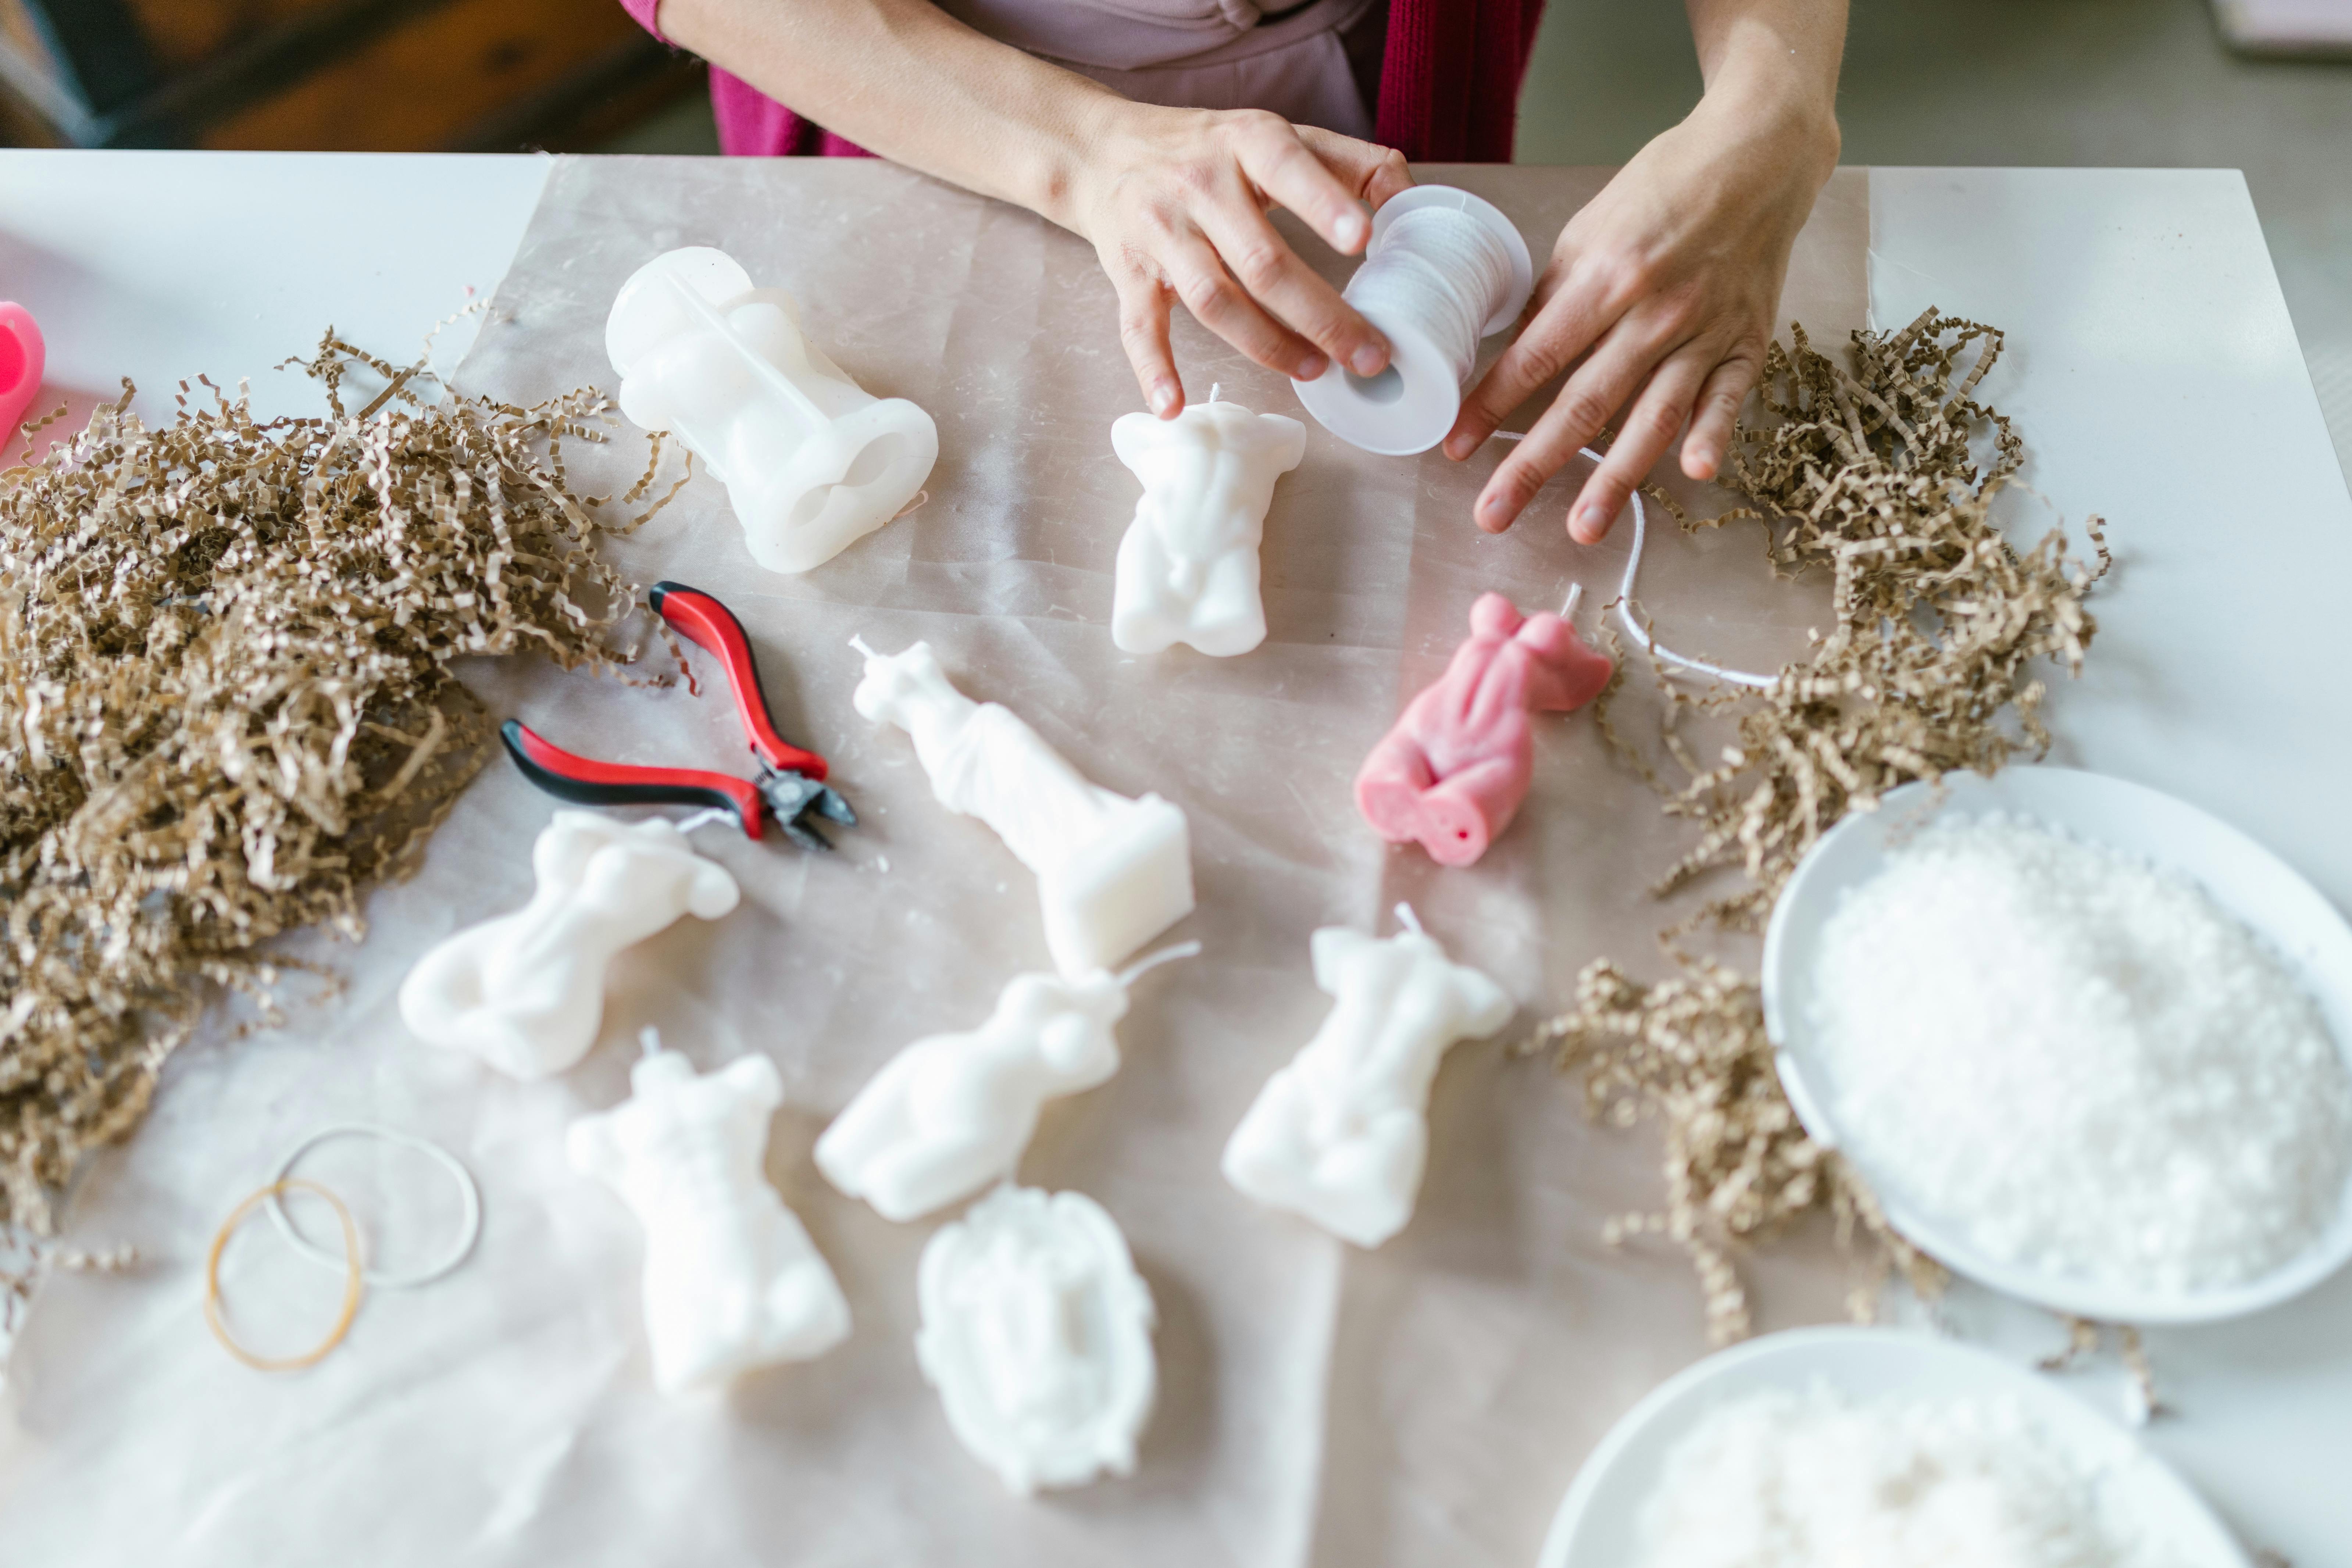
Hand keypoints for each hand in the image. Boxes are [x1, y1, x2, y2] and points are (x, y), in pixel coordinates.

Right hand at [1062, 104, 1415, 417]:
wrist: (1104, 152)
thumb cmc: (1209, 150)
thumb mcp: (1275, 135)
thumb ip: (1346, 163)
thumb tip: (1409, 200)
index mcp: (1246, 143)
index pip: (1287, 168)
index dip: (1324, 205)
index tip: (1363, 240)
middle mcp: (1199, 185)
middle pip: (1262, 261)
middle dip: (1320, 316)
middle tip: (1367, 355)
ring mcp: (1161, 232)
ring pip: (1215, 301)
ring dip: (1267, 346)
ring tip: (1314, 371)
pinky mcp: (1129, 272)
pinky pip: (1139, 326)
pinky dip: (1153, 369)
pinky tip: (1174, 406)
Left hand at [1442, 93, 1837, 541]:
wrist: (1758, 154)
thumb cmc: (1666, 186)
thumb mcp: (1591, 228)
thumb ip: (1556, 295)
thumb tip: (1516, 353)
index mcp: (1605, 277)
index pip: (1534, 359)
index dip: (1490, 407)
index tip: (1456, 448)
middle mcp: (1653, 311)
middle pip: (1585, 403)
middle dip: (1534, 465)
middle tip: (1493, 515)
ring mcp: (1704, 330)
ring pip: (1652, 417)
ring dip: (1615, 479)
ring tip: (1581, 528)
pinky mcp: (1746, 341)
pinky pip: (1726, 397)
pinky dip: (1713, 435)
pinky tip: (1692, 473)